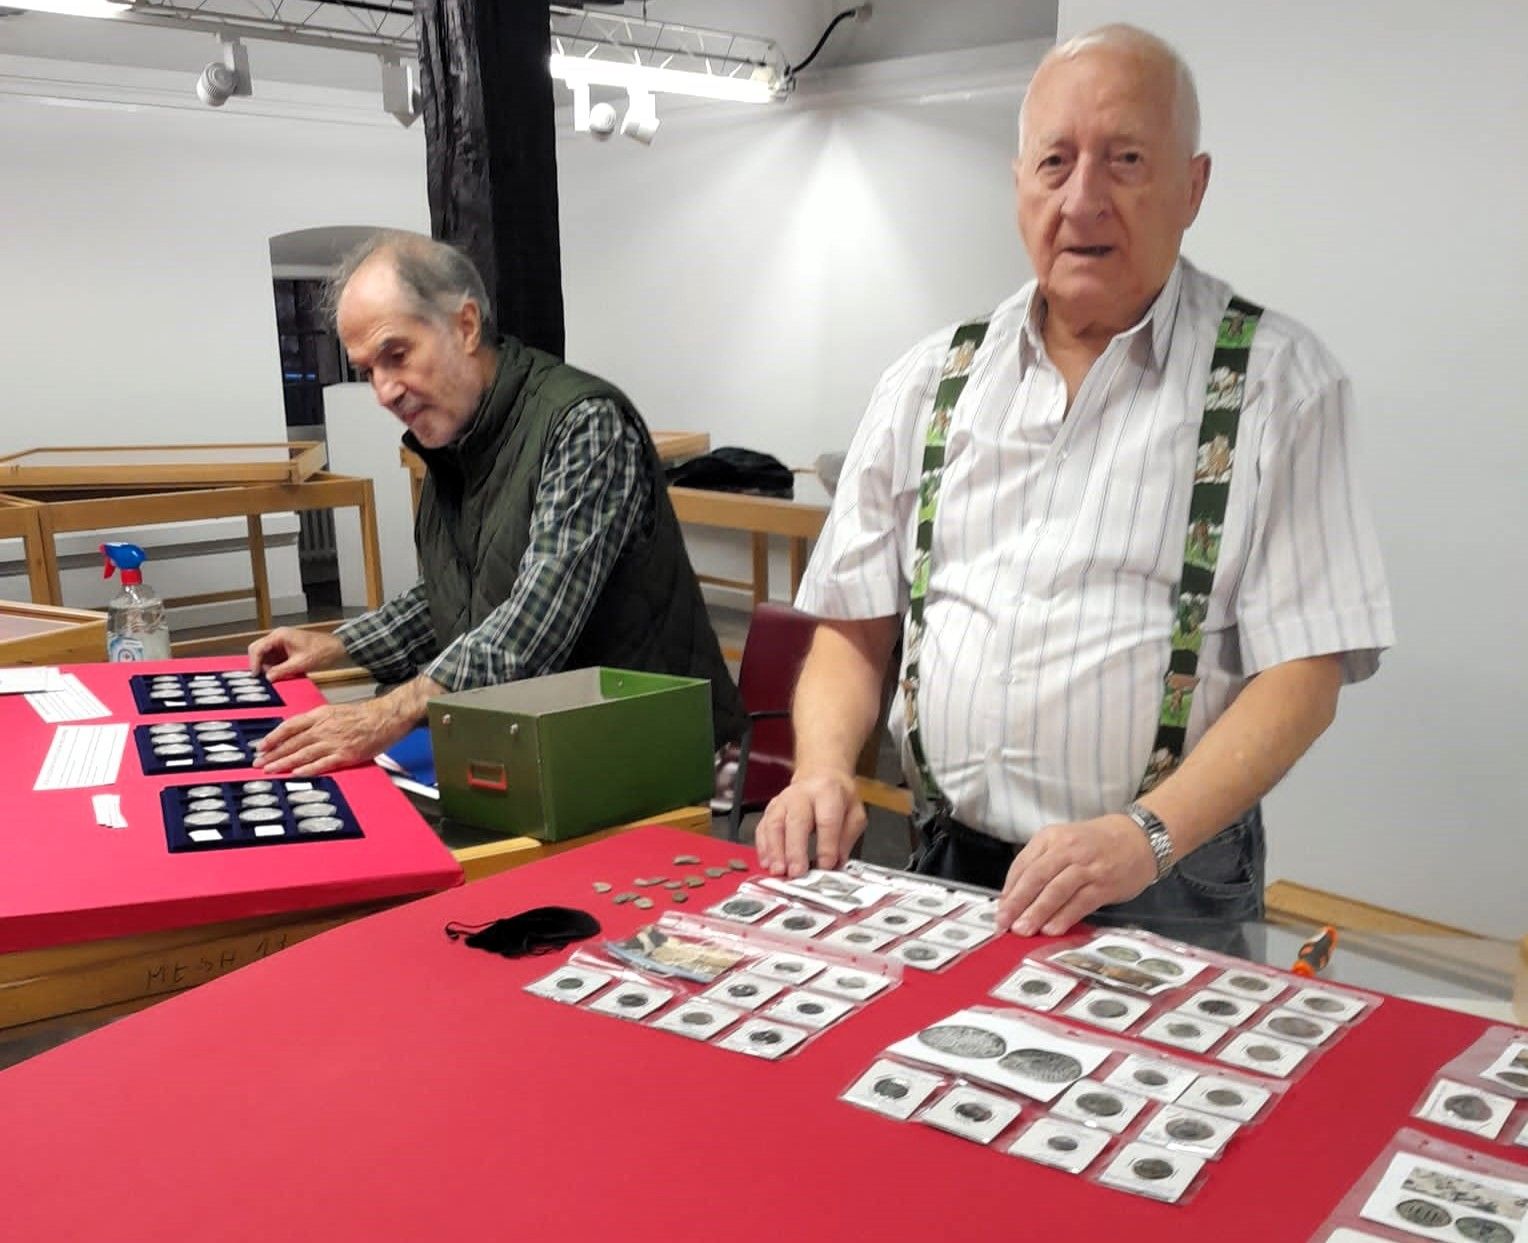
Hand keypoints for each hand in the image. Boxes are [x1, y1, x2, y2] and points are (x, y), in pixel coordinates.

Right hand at [248, 627, 346, 680]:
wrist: (336, 648)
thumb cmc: (322, 651)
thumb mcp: (300, 663)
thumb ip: (281, 671)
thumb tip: (268, 678)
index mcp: (280, 636)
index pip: (257, 648)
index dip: (254, 663)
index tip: (255, 675)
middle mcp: (278, 637)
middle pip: (258, 650)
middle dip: (259, 664)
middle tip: (262, 678)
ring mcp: (282, 642)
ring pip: (265, 655)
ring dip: (267, 666)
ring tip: (273, 677)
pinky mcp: (286, 649)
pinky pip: (274, 658)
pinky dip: (274, 666)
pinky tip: (279, 674)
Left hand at [254, 699, 411, 775]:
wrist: (387, 717)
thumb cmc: (365, 714)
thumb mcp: (335, 711)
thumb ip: (317, 721)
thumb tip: (300, 731)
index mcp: (320, 715)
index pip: (290, 726)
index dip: (273, 737)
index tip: (261, 746)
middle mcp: (324, 728)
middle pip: (292, 742)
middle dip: (273, 754)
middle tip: (259, 763)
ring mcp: (334, 742)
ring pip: (302, 754)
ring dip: (284, 763)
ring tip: (270, 770)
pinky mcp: (345, 754)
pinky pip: (322, 764)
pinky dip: (308, 770)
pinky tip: (296, 774)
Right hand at [754, 768, 866, 878]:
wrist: (820, 776)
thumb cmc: (836, 797)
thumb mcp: (854, 813)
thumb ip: (846, 839)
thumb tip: (836, 864)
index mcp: (827, 793)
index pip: (827, 821)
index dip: (826, 846)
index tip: (826, 866)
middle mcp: (802, 795)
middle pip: (796, 821)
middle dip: (795, 850)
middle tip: (797, 872)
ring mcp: (783, 801)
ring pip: (774, 824)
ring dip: (775, 850)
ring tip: (779, 870)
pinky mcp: (771, 809)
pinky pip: (762, 828)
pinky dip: (763, 847)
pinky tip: (767, 861)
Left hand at [996, 814, 1157, 936]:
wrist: (1138, 838)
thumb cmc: (1096, 844)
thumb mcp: (1064, 843)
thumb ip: (1041, 865)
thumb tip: (1016, 898)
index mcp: (1050, 837)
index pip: (1022, 865)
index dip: (1009, 890)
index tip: (999, 911)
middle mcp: (1067, 849)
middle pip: (1035, 877)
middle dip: (1017, 903)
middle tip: (1004, 924)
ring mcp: (1087, 866)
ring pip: (1056, 890)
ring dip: (1037, 912)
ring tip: (1023, 930)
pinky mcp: (1104, 883)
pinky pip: (1080, 902)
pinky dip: (1064, 916)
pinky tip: (1052, 929)